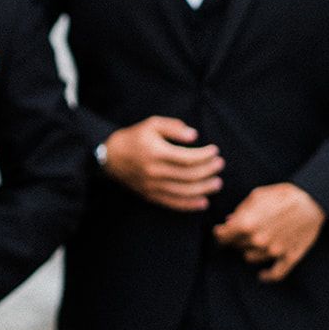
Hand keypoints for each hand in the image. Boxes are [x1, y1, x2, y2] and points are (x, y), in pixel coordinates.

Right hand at [101, 116, 223, 211]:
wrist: (109, 156)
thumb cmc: (134, 137)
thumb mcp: (152, 124)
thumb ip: (174, 127)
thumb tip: (194, 136)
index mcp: (156, 152)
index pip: (188, 158)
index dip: (205, 156)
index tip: (215, 151)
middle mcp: (155, 171)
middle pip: (189, 175)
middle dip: (209, 171)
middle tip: (219, 165)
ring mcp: (152, 186)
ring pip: (184, 192)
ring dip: (204, 189)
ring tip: (217, 183)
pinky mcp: (150, 195)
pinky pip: (173, 203)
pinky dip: (189, 205)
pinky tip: (203, 202)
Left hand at [212, 183, 325, 282]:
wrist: (313, 200)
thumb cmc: (283, 195)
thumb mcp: (257, 196)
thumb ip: (240, 210)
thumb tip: (228, 222)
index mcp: (246, 224)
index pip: (222, 236)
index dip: (219, 233)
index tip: (220, 232)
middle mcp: (257, 240)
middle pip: (236, 246)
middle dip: (235, 240)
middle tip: (239, 234)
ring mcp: (273, 251)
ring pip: (250, 258)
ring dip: (249, 251)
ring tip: (253, 243)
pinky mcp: (289, 257)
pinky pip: (275, 274)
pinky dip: (267, 276)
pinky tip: (261, 276)